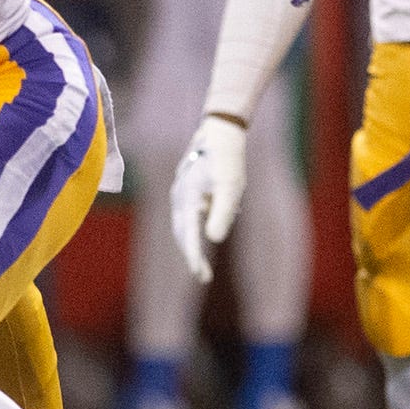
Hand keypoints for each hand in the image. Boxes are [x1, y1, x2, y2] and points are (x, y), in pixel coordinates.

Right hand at [169, 115, 247, 283]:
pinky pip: (187, 216)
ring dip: (190, 244)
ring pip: (182, 225)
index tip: (200, 274)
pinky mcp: (186, 190)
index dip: (194, 256)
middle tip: (203, 275)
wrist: (219, 132)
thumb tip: (214, 240)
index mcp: (187, 200)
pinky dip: (193, 230)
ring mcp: (180, 194)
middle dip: (191, 255)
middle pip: (181, 234)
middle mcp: (179, 199)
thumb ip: (222, 213)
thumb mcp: (230, 187)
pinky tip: (205, 233)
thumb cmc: (227, 159)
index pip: (189, 236)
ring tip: (202, 264)